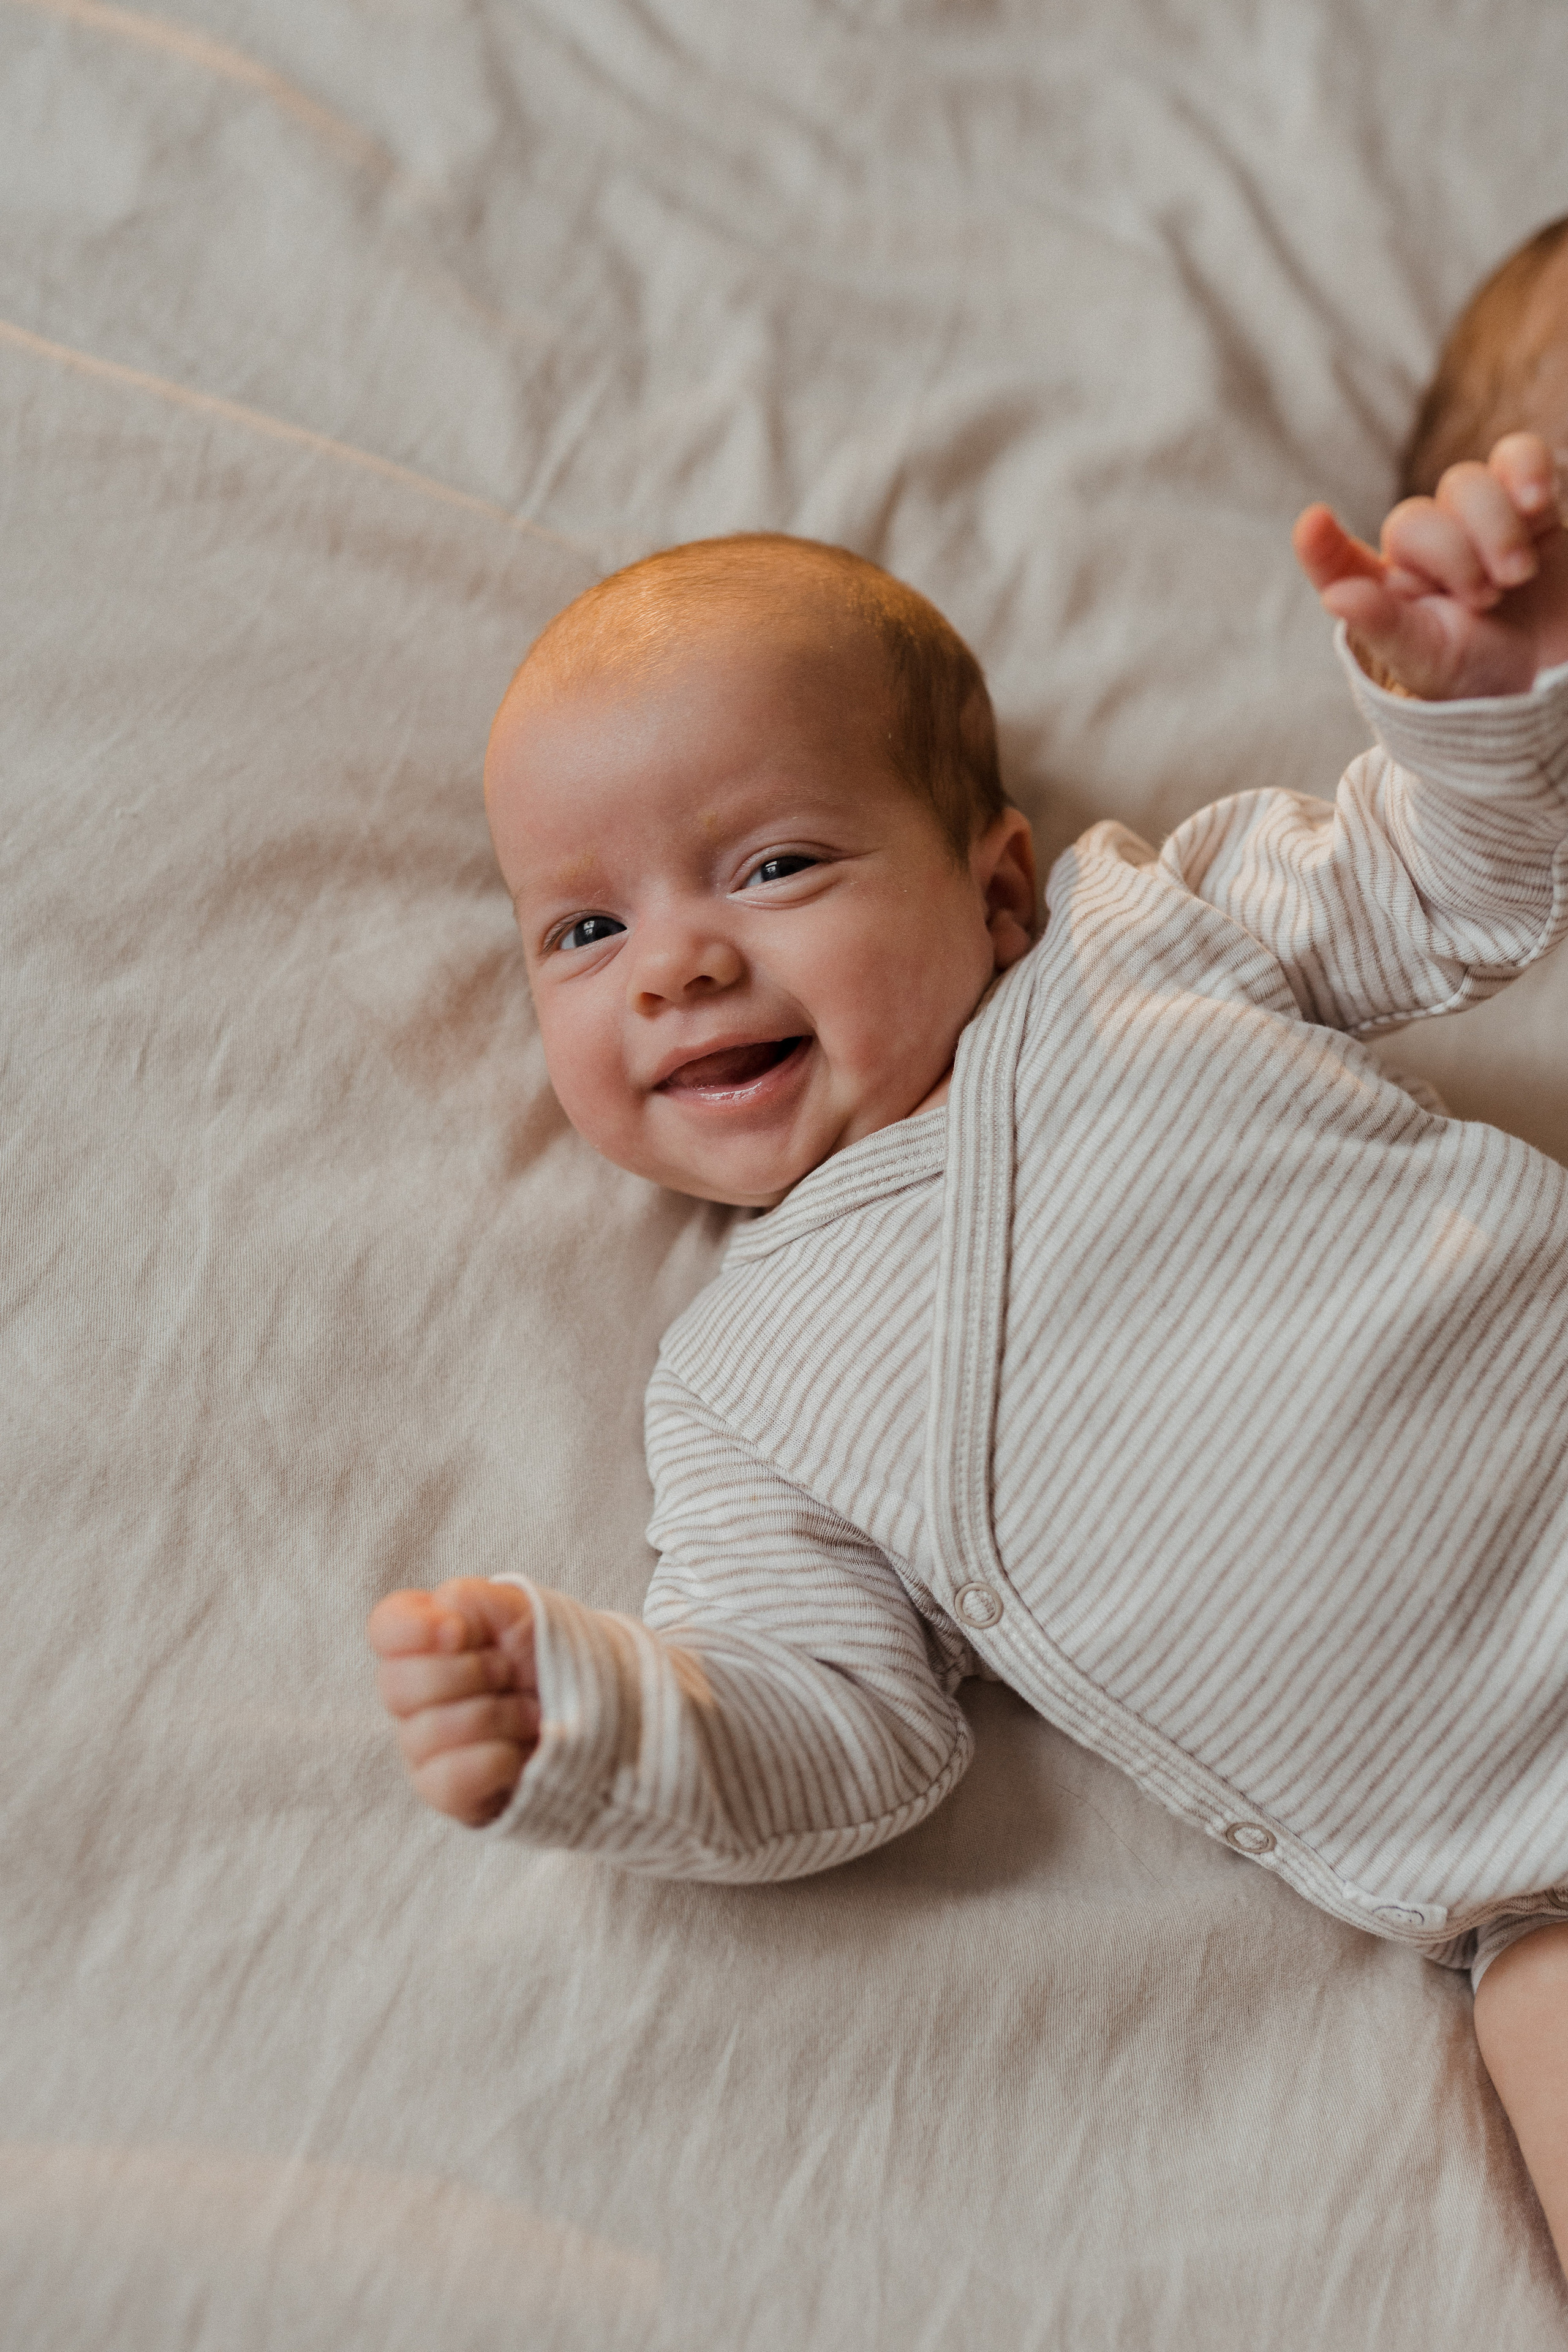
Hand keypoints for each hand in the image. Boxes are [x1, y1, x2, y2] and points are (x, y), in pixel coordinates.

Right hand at [368, 1578, 538, 1826]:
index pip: (386, 1627)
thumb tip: (445, 1625)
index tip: (462, 1633)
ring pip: (431, 1731)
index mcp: (427, 1638)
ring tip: (528, 1713)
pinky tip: (519, 1751)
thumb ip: (471, 1600)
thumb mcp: (518, 1610)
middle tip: (509, 1673)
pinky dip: (496, 1759)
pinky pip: (449, 1778)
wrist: (593, 1709)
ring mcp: (422, 1745)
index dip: (415, 1630)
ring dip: (498, 1716)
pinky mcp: (444, 1790)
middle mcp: (412, 1693)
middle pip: (397, 1684)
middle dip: (471, 1674)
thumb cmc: (547, 1657)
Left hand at [1293, 432, 1567, 698]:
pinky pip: (1519, 457)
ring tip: (1516, 575)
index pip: (1341, 563)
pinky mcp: (1528, 507)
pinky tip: (1536, 502)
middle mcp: (1424, 552)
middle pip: (1418, 518)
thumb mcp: (1429, 661)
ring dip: (1494, 526)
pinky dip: (1528, 470)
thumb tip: (1334, 598)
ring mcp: (1474, 523)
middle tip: (1486, 601)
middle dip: (1454, 556)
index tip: (1314, 523)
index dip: (1323, 546)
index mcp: (1387, 594)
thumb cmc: (1479, 677)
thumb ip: (1383, 626)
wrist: (1552, 675)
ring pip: (1466, 484)